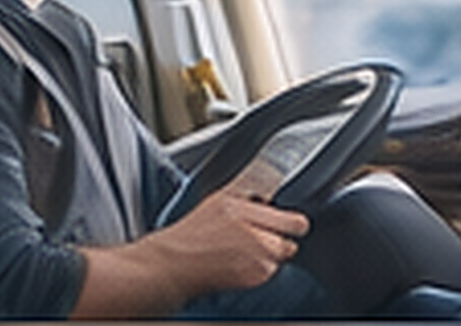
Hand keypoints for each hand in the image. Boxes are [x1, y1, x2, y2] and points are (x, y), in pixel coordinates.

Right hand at [72, 184, 308, 317]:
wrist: (166, 266)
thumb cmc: (182, 240)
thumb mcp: (210, 207)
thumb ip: (239, 201)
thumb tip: (264, 198)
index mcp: (232, 199)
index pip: (275, 189)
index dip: (287, 209)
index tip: (291, 215)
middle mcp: (246, 218)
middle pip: (295, 222)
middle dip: (289, 232)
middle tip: (279, 238)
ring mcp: (254, 244)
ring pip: (285, 249)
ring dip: (274, 255)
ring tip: (246, 256)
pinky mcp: (256, 269)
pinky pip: (273, 270)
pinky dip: (262, 272)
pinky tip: (239, 269)